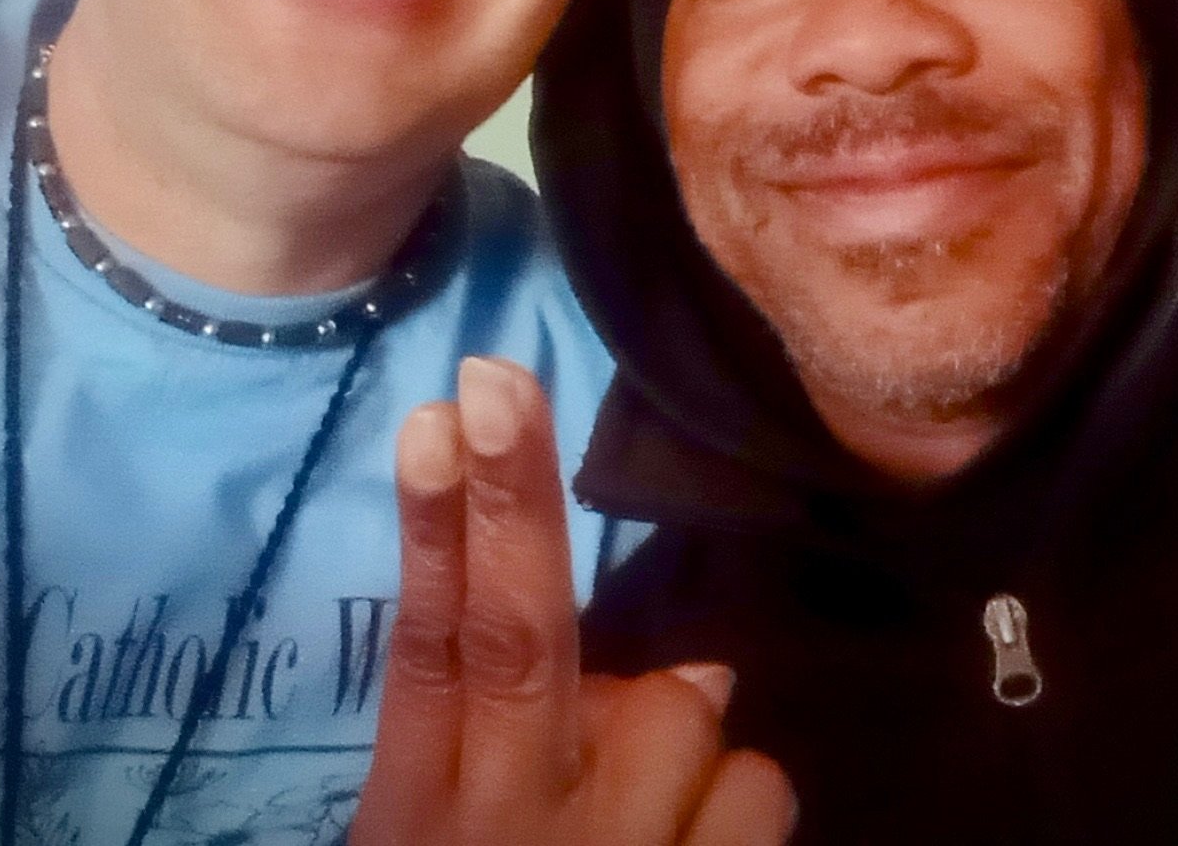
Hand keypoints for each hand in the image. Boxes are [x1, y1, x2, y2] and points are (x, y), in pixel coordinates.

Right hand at [350, 356, 795, 845]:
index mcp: (421, 807)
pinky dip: (737, 799)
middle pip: (517, 635)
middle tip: (500, 379)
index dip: (434, 528)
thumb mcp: (440, 838)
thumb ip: (502, 744)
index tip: (435, 417)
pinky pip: (756, 785)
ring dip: (678, 730)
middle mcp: (507, 815)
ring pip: (681, 703)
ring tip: (646, 799)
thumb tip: (642, 661)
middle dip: (512, 501)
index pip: (427, 645)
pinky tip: (696, 838)